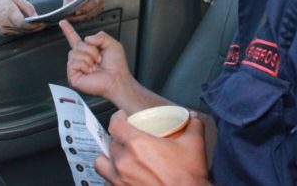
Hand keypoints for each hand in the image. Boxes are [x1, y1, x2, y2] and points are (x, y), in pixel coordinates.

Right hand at [0, 0, 45, 35]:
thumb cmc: (1, 1)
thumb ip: (28, 8)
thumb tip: (36, 17)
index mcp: (8, 13)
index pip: (23, 23)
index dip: (34, 25)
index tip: (43, 23)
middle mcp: (5, 23)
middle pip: (24, 29)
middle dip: (36, 27)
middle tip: (45, 23)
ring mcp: (4, 30)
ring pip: (22, 32)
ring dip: (32, 29)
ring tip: (40, 24)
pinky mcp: (4, 33)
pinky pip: (18, 33)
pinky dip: (25, 30)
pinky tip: (30, 26)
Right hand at [59, 20, 129, 102]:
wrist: (117, 79)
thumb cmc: (117, 66)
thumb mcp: (112, 44)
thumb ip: (101, 36)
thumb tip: (86, 39)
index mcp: (88, 51)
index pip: (75, 39)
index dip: (68, 30)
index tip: (63, 22)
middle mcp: (81, 59)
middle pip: (78, 45)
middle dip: (91, 50)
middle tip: (99, 59)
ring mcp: (76, 68)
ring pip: (74, 53)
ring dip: (89, 57)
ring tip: (95, 66)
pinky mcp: (73, 76)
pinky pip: (73, 63)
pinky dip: (84, 65)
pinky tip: (90, 71)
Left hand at [63, 0, 105, 22]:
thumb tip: (65, 6)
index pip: (91, 1)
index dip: (84, 8)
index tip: (75, 12)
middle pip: (89, 12)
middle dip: (77, 17)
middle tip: (67, 18)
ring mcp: (100, 6)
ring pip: (89, 16)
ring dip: (78, 19)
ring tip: (68, 19)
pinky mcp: (99, 10)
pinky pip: (90, 17)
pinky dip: (81, 18)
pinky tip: (74, 18)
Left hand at [95, 110, 209, 185]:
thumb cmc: (187, 177)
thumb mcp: (194, 144)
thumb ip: (193, 126)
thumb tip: (192, 118)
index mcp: (137, 145)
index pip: (115, 125)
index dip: (117, 118)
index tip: (121, 117)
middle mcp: (123, 162)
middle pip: (111, 143)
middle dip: (119, 139)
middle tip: (130, 139)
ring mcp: (119, 181)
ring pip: (102, 163)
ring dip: (109, 158)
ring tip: (119, 157)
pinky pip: (108, 181)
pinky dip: (112, 176)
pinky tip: (123, 175)